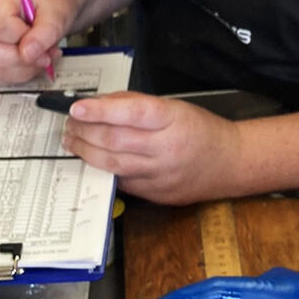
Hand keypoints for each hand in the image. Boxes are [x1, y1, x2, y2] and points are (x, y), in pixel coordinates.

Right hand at [0, 0, 75, 83]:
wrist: (52, 9)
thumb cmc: (50, 3)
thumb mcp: (56, 12)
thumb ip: (44, 32)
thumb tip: (28, 53)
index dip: (22, 37)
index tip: (41, 38)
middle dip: (23, 57)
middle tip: (46, 52)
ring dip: (26, 67)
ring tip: (43, 53)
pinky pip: (1, 74)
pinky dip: (23, 72)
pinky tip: (34, 59)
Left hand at [62, 93, 245, 204]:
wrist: (229, 163)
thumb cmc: (200, 129)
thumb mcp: (174, 107)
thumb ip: (137, 104)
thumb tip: (99, 104)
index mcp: (173, 120)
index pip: (132, 113)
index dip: (101, 110)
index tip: (76, 108)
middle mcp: (166, 149)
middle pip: (115, 141)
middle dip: (84, 132)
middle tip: (69, 124)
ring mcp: (160, 175)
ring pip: (112, 165)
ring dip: (85, 152)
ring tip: (72, 141)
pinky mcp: (155, 194)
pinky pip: (121, 181)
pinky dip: (103, 169)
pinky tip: (93, 159)